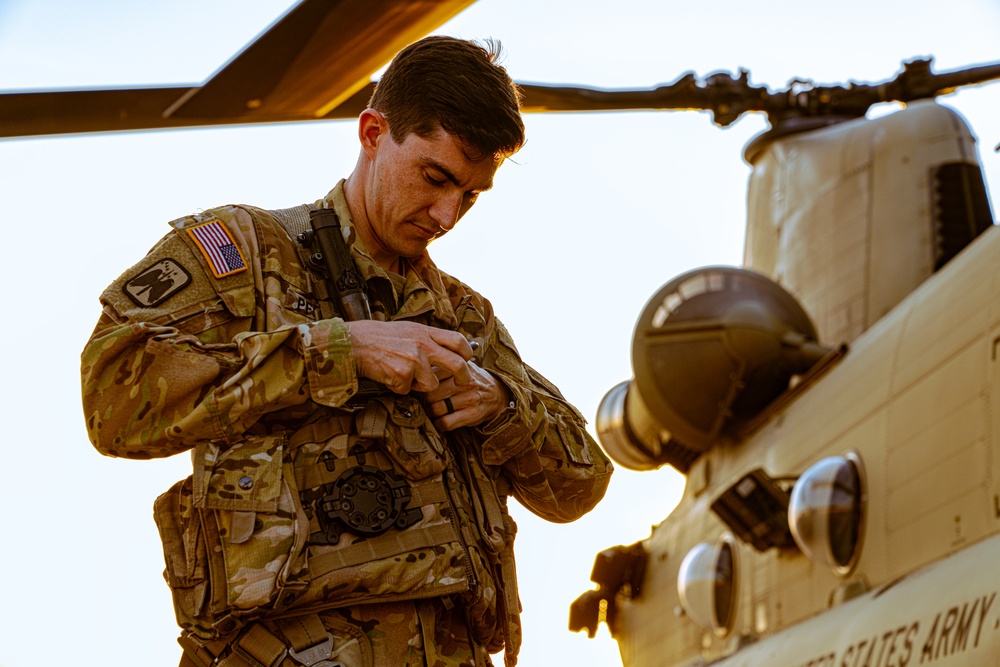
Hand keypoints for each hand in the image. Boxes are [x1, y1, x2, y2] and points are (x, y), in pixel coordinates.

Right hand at [344, 320, 472, 393]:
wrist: (354, 343)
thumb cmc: (378, 336)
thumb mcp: (407, 330)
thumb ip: (426, 338)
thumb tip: (442, 349)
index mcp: (425, 332)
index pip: (457, 341)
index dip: (467, 353)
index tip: (468, 360)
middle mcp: (423, 345)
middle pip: (457, 364)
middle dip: (464, 377)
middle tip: (463, 383)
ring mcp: (414, 361)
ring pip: (432, 384)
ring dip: (419, 385)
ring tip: (403, 374)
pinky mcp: (403, 375)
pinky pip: (408, 390)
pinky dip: (399, 388)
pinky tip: (388, 376)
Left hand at [425, 362, 510, 431]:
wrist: (498, 394)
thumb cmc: (473, 380)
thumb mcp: (462, 365)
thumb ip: (443, 364)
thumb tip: (417, 368)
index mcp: (460, 367)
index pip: (431, 374)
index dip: (421, 382)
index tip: (419, 386)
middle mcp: (465, 382)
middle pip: (430, 393)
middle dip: (423, 399)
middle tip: (421, 401)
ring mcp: (470, 398)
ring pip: (436, 408)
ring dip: (429, 412)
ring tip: (430, 410)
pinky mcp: (473, 414)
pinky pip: (446, 422)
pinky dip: (438, 424)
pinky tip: (439, 421)